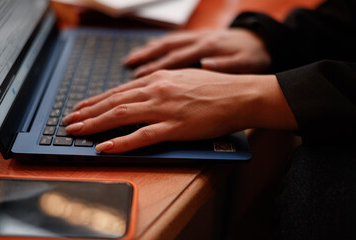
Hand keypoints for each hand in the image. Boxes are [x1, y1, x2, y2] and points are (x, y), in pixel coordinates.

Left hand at [63, 69, 296, 152]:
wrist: (238, 94)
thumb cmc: (214, 88)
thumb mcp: (182, 78)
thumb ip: (160, 84)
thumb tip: (142, 91)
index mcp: (158, 79)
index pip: (119, 91)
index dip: (96, 100)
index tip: (81, 107)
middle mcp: (157, 90)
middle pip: (114, 102)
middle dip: (87, 112)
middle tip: (69, 121)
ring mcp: (165, 109)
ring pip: (121, 115)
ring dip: (95, 125)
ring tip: (76, 132)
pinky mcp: (175, 127)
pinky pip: (142, 136)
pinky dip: (121, 142)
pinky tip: (104, 147)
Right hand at [124, 29, 271, 76]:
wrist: (265, 42)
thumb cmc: (255, 57)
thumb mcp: (245, 65)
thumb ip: (225, 66)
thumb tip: (205, 65)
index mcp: (207, 48)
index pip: (174, 59)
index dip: (154, 68)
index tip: (137, 77)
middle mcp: (198, 40)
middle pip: (165, 48)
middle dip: (144, 58)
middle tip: (127, 65)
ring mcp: (197, 38)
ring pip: (166, 43)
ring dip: (147, 51)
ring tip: (131, 58)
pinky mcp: (199, 38)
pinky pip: (174, 40)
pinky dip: (159, 45)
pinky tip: (150, 50)